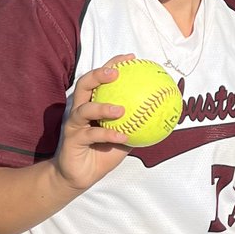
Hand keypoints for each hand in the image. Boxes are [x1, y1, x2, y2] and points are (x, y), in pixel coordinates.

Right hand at [53, 55, 135, 192]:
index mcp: (91, 104)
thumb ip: (138, 125)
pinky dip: (107, 135)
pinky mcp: (72, 140)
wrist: (80, 175)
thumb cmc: (102, 153)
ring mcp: (74, 124)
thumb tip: (162, 115)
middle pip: (85, 85)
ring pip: (84, 109)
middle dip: (99, 75)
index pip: (100, 79)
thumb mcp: (125, 138)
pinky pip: (91, 135)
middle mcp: (80, 109)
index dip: (113, 64)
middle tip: (116, 73)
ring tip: (120, 109)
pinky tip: (122, 136)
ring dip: (103, 107)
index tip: (130, 58)